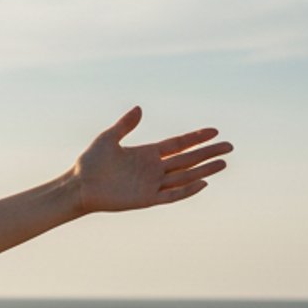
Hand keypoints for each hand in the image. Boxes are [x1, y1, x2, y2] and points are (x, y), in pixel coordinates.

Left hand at [69, 106, 231, 215]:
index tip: (214, 131)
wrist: (78, 186)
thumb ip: (125, 125)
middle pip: (188, 159)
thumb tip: (139, 108)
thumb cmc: (90, 163)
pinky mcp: (146, 199)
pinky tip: (202, 182)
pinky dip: (187, 190)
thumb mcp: (108, 138)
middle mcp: (153, 169)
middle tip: (229, 146)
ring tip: (223, 163)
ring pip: (184, 176)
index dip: (196, 138)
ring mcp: (151, 184)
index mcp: (147, 153)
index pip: (178, 144)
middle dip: (208, 153)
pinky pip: (171, 195)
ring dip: (204, 170)